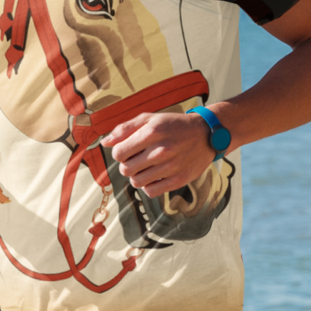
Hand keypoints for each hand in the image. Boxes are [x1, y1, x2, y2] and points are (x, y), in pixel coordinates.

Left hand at [102, 111, 216, 198]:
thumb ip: (125, 129)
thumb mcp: (150, 119)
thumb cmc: (173, 125)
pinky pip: (151, 191)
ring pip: (136, 182)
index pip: (118, 153)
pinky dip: (148, 186)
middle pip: (125, 169)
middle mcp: (161, 150)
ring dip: (137, 177)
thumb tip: (105, 143)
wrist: (206, 134)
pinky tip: (154, 177)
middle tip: (136, 160)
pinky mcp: (178, 180)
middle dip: (126, 165)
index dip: (118, 153)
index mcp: (152, 132)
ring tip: (145, 168)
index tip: (126, 150)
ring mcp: (170, 167)